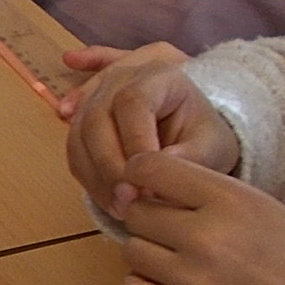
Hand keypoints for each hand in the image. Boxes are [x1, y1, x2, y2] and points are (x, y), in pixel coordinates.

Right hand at [65, 46, 239, 216]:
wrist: (193, 137)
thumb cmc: (205, 138)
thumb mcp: (211, 147)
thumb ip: (187, 158)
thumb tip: (151, 177)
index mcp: (159, 76)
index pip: (133, 102)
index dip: (134, 142)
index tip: (147, 182)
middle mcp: (120, 80)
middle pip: (96, 118)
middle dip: (109, 165)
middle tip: (129, 201)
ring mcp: (96, 100)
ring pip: (78, 136)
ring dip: (95, 176)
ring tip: (120, 207)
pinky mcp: (82, 123)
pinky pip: (73, 151)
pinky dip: (88, 178)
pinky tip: (108, 199)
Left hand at [116, 153, 284, 284]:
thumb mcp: (258, 205)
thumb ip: (203, 195)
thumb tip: (144, 190)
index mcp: (229, 198)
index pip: (152, 168)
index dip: (139, 173)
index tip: (143, 185)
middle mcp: (206, 235)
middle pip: (137, 213)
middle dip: (148, 220)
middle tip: (170, 232)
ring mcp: (195, 278)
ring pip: (133, 252)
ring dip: (148, 255)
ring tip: (176, 263)